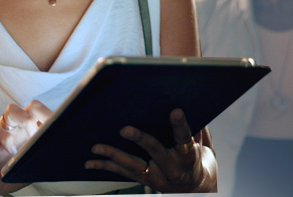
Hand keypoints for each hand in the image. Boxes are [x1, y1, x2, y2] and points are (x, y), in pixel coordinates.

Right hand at [0, 100, 51, 194]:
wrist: (0, 183)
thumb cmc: (23, 171)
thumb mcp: (41, 162)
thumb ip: (50, 152)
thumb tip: (69, 150)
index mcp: (38, 128)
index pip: (46, 112)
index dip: (51, 114)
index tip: (58, 124)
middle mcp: (23, 126)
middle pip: (32, 106)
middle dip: (39, 115)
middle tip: (42, 132)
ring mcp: (9, 130)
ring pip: (11, 110)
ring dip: (23, 121)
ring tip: (30, 137)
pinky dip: (5, 138)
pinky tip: (13, 151)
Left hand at [86, 109, 207, 192]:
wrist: (195, 190)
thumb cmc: (197, 162)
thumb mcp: (203, 146)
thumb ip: (197, 129)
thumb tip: (190, 104)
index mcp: (188, 156)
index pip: (184, 138)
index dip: (180, 125)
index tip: (175, 111)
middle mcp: (172, 168)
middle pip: (155, 150)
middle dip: (140, 139)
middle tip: (125, 129)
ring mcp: (156, 176)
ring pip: (133, 164)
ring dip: (113, 154)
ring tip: (97, 147)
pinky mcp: (144, 180)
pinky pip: (123, 173)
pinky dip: (105, 166)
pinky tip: (90, 162)